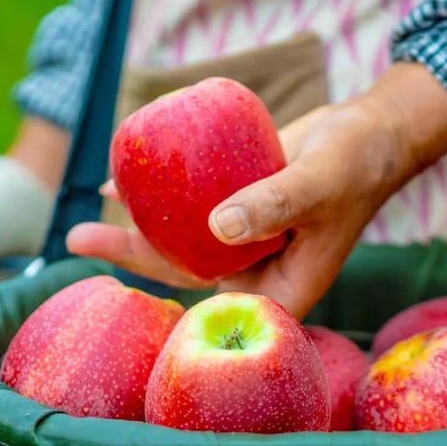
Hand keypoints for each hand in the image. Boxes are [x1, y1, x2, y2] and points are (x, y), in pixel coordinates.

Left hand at [68, 63, 446, 317]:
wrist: (369, 132)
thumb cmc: (356, 164)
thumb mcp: (316, 184)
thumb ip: (272, 204)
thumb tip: (216, 227)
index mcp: (281, 287)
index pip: (220, 312)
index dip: (170, 313)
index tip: (122, 298)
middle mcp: (258, 268)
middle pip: (186, 273)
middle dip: (131, 258)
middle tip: (77, 236)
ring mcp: (245, 239)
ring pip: (182, 243)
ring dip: (135, 230)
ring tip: (82, 220)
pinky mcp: (236, 206)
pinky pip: (189, 210)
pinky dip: (158, 200)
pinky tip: (119, 183)